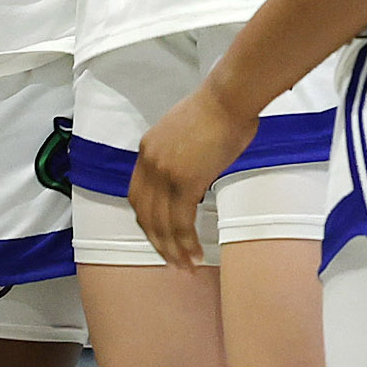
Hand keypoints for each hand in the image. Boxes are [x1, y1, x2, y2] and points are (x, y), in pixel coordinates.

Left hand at [130, 81, 256, 269]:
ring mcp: (165, 175)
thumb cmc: (219, 110)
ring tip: (184, 266)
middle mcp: (149, 164)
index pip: (137, 195)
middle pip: (145, 214)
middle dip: (157, 241)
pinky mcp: (185, 183)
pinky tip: (195, 255)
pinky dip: (186, 243)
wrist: (228, 99)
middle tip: (170, 259)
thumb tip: (194, 173)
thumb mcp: (187, 133)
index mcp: (147, 150)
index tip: (158, 235)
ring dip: (172, 249)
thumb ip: (181, 156)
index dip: (146, 219)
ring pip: (162, 224)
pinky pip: (180, 223)